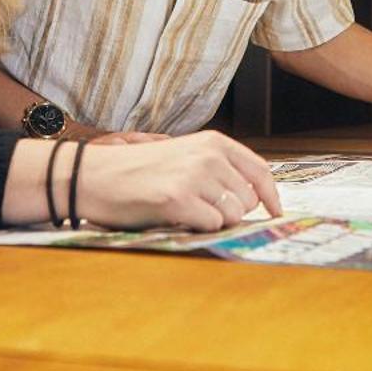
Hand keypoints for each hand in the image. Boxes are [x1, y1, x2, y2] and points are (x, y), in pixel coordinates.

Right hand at [72, 131, 282, 231]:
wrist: (95, 176)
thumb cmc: (140, 171)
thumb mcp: (185, 156)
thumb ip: (219, 169)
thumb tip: (255, 199)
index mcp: (214, 142)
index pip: (259, 171)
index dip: (271, 196)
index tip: (275, 212)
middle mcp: (209, 155)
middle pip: (248, 200)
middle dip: (231, 211)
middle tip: (201, 208)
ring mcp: (195, 176)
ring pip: (232, 215)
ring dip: (213, 221)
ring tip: (186, 210)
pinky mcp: (179, 200)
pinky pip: (211, 226)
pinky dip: (197, 228)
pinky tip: (176, 217)